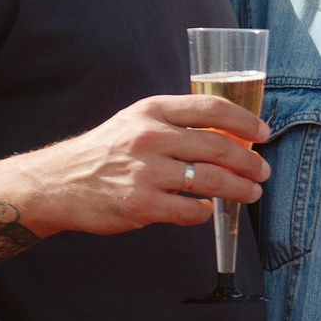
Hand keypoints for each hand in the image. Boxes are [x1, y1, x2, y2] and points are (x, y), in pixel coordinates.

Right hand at [10, 94, 269, 237]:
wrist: (57, 183)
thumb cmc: (105, 152)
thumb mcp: (136, 121)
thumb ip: (176, 123)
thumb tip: (228, 134)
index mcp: (152, 110)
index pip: (212, 108)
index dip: (245, 121)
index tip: (264, 132)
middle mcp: (150, 137)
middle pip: (219, 147)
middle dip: (249, 162)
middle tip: (262, 171)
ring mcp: (145, 172)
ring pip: (211, 181)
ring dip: (239, 188)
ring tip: (251, 193)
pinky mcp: (140, 205)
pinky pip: (190, 210)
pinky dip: (204, 212)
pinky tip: (206, 209)